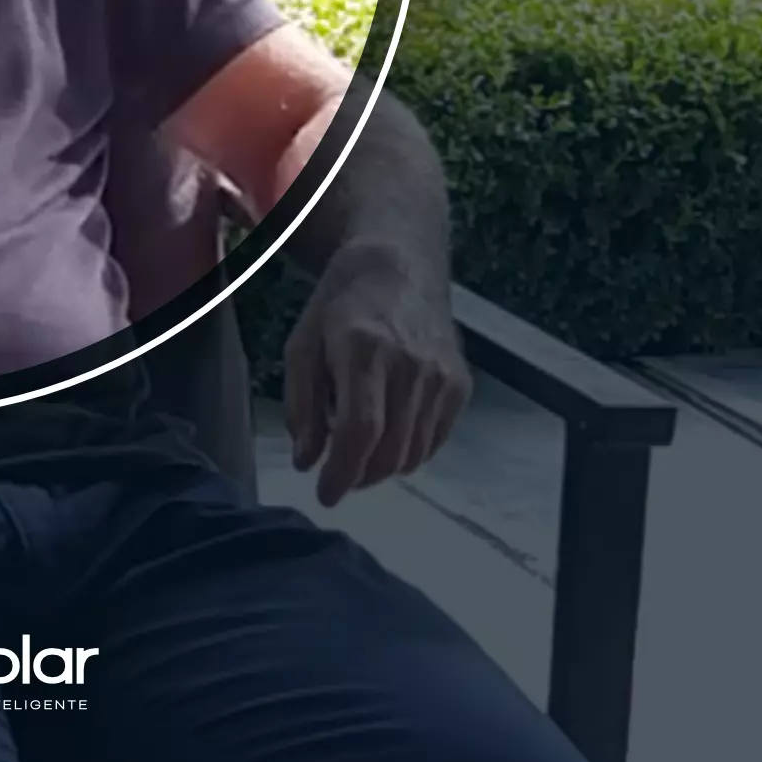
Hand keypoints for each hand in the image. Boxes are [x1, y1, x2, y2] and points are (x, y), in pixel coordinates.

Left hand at [283, 243, 470, 507]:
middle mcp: (410, 365)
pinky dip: (408, 451)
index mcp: (364, 349)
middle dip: (358, 476)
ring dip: (382, 467)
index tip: (325, 494)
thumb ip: (301, 404)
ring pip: (413, 453)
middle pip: (389, 450)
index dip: (342, 472)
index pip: (359, 431)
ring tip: (358, 451)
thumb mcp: (303, 343)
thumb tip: (307, 460)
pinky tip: (387, 434)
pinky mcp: (460, 384)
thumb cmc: (340, 304)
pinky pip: (434, 441)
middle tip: (337, 475)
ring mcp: (441, 376)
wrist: (397, 267)